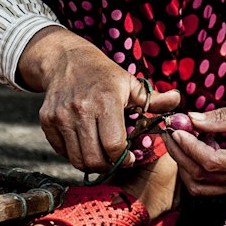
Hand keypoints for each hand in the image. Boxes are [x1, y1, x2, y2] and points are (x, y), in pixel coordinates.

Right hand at [16, 27, 178, 172]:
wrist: (67, 60)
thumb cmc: (104, 75)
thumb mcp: (131, 83)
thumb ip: (155, 99)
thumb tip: (178, 101)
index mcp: (106, 101)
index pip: (114, 145)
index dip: (124, 158)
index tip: (130, 156)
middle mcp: (81, 110)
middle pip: (94, 159)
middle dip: (109, 165)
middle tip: (115, 159)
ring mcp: (61, 117)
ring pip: (77, 159)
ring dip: (92, 162)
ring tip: (101, 154)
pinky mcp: (47, 121)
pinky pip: (61, 151)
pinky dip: (74, 154)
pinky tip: (85, 144)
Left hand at [163, 79, 225, 195]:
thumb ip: (219, 118)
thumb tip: (189, 119)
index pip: (210, 162)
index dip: (188, 146)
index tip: (176, 128)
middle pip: (201, 177)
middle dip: (180, 154)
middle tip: (170, 132)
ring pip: (201, 187)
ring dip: (186, 164)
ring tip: (184, 138)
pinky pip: (210, 186)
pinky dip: (197, 169)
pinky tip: (200, 146)